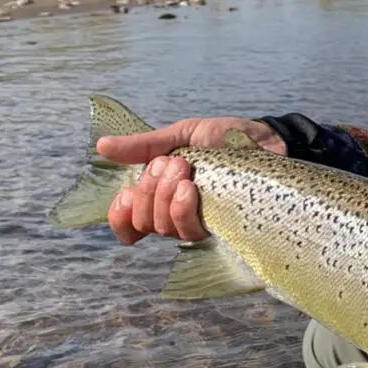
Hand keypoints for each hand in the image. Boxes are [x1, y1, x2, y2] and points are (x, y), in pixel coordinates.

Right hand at [96, 117, 285, 244]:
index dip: (120, 217)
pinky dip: (183, 208)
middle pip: (144, 222)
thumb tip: (102, 147)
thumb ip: (144, 146)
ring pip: (164, 228)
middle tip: (174, 163)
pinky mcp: (222, 228)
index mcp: (163, 194)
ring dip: (166, 196)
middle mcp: (178, 214)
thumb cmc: (225, 139)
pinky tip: (191, 189)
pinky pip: (190, 232)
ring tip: (186, 169)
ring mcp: (200, 223)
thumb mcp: (181, 135)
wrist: (266, 138)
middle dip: (150, 189)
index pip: (129, 225)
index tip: (127, 195)